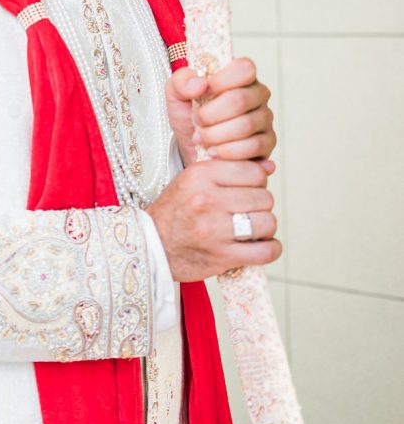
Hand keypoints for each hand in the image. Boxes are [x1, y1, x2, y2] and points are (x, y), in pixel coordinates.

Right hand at [146, 57, 280, 280]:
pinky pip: (265, 251)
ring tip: (252, 227)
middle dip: (260, 204)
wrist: (152, 245)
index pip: (254, 172)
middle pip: (264, 197)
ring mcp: (215, 229)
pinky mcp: (222, 256)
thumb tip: (271, 167)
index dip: (256, 181)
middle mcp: (207, 200)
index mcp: (200, 175)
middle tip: (248, 210)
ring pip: (268, 222)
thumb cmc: (176, 210)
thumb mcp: (193, 180)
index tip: (247, 189)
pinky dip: (270, 248)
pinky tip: (262, 245)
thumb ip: (230, 170)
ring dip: (264, 226)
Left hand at [166, 57, 275, 167]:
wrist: (193, 148)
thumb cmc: (190, 116)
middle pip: (240, 100)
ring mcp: (265, 118)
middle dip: (210, 115)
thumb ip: (182, 81)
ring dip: (215, 135)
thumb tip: (201, 83)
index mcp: (239, 76)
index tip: (203, 92)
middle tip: (196, 121)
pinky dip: (227, 152)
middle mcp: (257, 94)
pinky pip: (252, 147)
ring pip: (245, 126)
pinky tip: (214, 151)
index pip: (244, 68)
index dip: (221, 81)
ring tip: (201, 138)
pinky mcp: (268, 142)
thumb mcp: (176, 95)